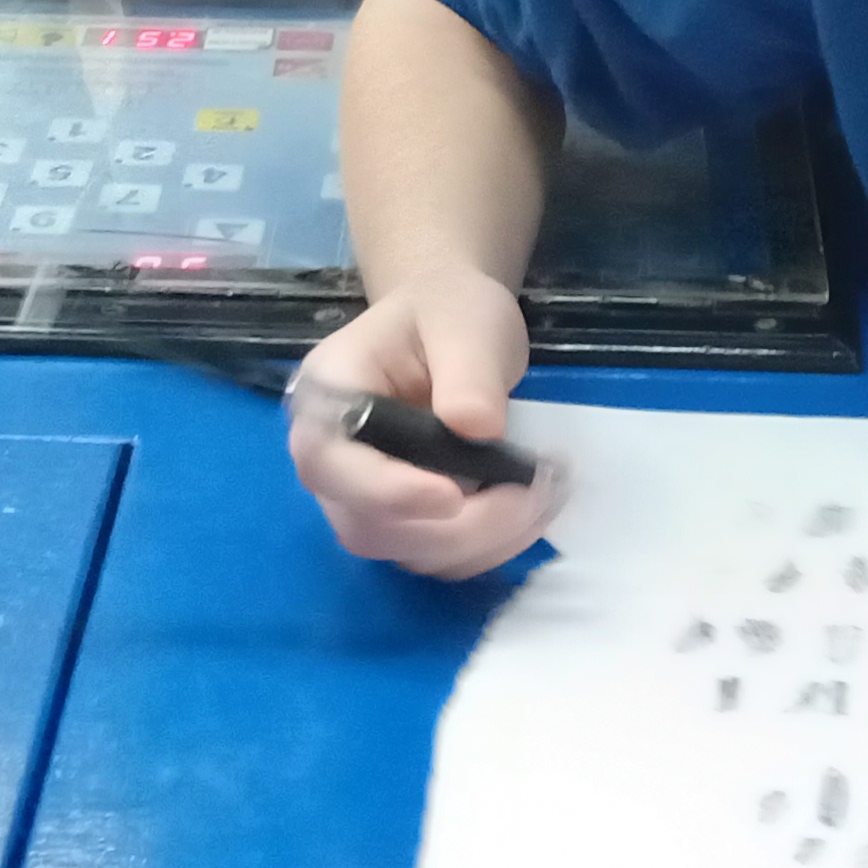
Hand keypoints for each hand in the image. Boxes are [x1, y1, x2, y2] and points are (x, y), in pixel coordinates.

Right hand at [287, 269, 554, 576]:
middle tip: (529, 495)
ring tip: (541, 498)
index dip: (384, 491)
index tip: (453, 496)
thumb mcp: (466, 320)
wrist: (454, 326)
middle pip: (365, 524)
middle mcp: (331, 457)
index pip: (328, 461)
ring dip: (477, 542)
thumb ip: (468, 371)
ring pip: (404, 551)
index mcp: (326, 395)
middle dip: (452, 527)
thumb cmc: (449, 311)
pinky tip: (528, 511)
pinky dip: (486, 547)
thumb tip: (476, 428)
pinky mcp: (402, 521)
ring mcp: (362, 496)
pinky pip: (436, 556)